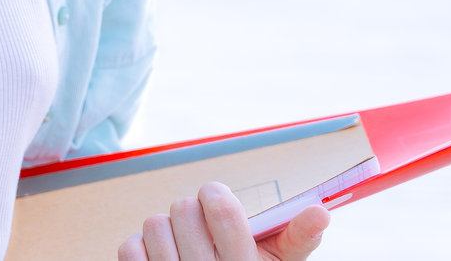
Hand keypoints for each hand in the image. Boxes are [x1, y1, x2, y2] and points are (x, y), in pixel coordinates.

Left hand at [117, 183, 329, 260]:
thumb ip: (297, 239)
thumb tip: (321, 211)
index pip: (219, 207)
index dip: (215, 196)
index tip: (217, 202)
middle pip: (182, 208)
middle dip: (192, 213)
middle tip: (203, 231)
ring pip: (154, 223)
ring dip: (166, 231)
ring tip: (184, 248)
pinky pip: (129, 247)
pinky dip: (142, 249)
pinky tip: (163, 260)